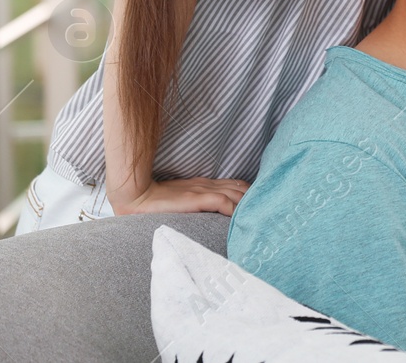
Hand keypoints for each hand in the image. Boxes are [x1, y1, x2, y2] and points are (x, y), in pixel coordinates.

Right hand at [112, 177, 249, 216]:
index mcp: (207, 185)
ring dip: (249, 207)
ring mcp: (204, 190)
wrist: (138, 196)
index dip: (251, 196)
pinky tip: (242, 219)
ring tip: (260, 219)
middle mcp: (209, 185)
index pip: (238, 186)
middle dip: (256, 201)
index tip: (260, 207)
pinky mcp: (197, 198)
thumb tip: (215, 215)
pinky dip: (236, 210)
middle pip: (243, 189)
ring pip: (237, 194)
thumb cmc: (157, 202)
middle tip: (267, 215)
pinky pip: (224, 202)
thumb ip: (200, 204)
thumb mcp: (184, 200)